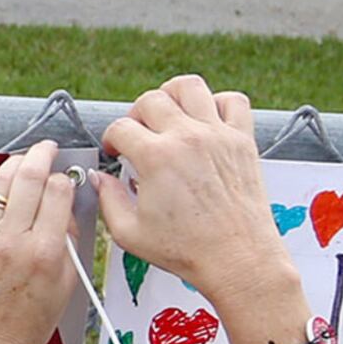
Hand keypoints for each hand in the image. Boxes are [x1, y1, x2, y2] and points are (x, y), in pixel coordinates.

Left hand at [0, 141, 79, 343]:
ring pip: (0, 183)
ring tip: (25, 159)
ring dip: (15, 164)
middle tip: (47, 148)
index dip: (65, 178)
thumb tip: (65, 204)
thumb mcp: (65, 286)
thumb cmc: (25, 326)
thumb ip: (67, 241)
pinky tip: (2, 192)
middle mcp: (11, 241)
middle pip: (29, 176)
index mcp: (44, 252)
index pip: (58, 191)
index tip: (66, 176)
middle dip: (41, 154)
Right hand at [94, 77, 296, 329]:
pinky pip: (233, 101)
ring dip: (172, 94)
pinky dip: (217, 102)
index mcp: (156, 158)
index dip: (111, 139)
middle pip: (151, 99)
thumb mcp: (129, 233)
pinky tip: (206, 120)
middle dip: (136, 115)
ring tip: (168, 113)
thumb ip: (107, 200)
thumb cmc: (187, 249)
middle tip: (137, 134)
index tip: (115, 152)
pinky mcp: (242, 140)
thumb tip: (100, 180)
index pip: (121, 128)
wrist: (236, 257)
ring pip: (190, 86)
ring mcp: (218, 135)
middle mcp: (187, 138)